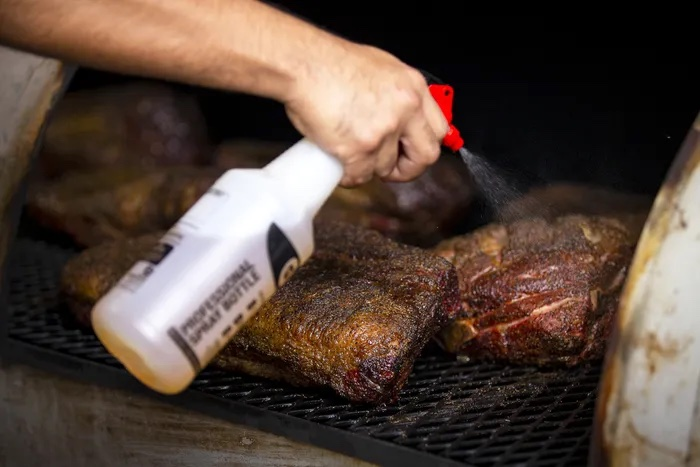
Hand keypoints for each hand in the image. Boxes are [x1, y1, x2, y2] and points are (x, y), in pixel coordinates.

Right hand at [282, 42, 448, 186]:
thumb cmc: (331, 64)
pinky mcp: (359, 148)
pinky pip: (359, 176)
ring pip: (386, 168)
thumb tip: (400, 120)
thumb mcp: (380, 69)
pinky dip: (348, 174)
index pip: (438, 130)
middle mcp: (404, 109)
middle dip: (408, 168)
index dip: (423, 146)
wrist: (303, 65)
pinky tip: (339, 161)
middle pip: (426, 156)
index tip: (410, 152)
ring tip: (351, 153)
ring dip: (369, 167)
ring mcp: (383, 131)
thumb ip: (397, 96)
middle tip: (391, 168)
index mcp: (413, 88)